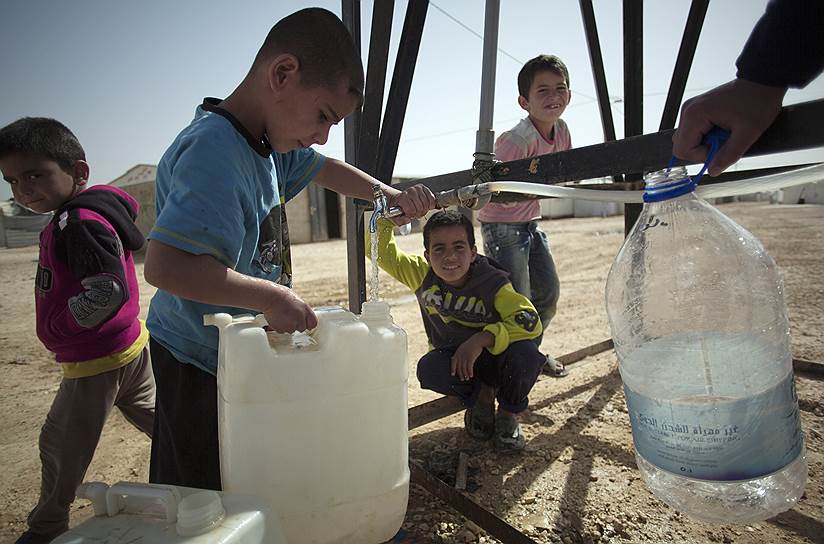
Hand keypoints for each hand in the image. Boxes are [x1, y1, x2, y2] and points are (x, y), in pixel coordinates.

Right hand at [260, 285, 317, 332]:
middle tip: (289, 317)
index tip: (305, 324)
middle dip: (296, 325)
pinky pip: (282, 331)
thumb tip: (304, 317)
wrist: (269, 296)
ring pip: (291, 330)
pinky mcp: (282, 328)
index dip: (308, 324)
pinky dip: (280, 327)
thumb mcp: (296, 300)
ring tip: (282, 315)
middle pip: (302, 328)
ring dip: (287, 326)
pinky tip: (277, 318)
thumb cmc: (281, 295)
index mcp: (305, 309)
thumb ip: (302, 310)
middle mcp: (300, 318)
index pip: (313, 323)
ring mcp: (291, 324)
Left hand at [386, 184, 435, 224]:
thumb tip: (408, 220)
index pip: (411, 210)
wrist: (401, 198)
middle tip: (415, 213)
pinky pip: (432, 199)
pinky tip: (427, 206)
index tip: (409, 214)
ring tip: (419, 210)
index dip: (411, 215)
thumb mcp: (396, 216)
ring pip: (426, 204)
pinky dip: (431, 205)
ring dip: (424, 210)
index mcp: (402, 197)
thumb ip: (400, 220)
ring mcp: (418, 188)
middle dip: (418, 213)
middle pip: (420, 208)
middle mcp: (410, 191)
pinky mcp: (424, 188)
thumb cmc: (400, 207)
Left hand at [451, 332, 491, 380]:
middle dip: (460, 374)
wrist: (477, 341)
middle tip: (462, 379)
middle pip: (459, 367)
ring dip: (466, 374)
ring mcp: (465, 356)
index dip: (453, 369)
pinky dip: (470, 372)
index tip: (453, 374)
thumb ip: (459, 354)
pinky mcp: (470, 357)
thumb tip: (455, 359)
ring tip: (467, 378)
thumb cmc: (470, 345)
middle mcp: (460, 355)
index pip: (453, 362)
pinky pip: (469, 367)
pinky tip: (471, 375)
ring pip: (464, 368)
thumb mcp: (462, 348)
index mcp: (457, 353)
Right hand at [672, 78, 786, 175]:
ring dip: (706, 143)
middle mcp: (687, 111)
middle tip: (725, 140)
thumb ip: (728, 155)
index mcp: (694, 115)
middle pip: (682, 146)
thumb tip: (712, 171)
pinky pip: (694, 132)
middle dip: (703, 149)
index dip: (702, 156)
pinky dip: (707, 135)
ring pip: (688, 140)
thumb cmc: (757, 101)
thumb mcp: (747, 133)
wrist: (762, 81)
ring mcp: (691, 110)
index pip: (683, 150)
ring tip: (725, 132)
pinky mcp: (697, 110)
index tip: (722, 147)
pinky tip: (722, 128)